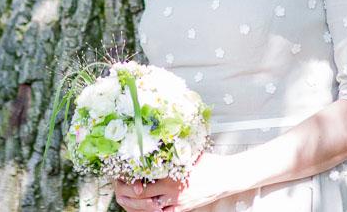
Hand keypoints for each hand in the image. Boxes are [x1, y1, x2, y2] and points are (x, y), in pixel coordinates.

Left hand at [114, 152, 235, 211]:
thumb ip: (169, 151)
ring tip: (128, 195)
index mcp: (171, 174)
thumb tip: (153, 142)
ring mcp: (176, 203)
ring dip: (136, 203)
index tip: (121, 172)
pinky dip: (150, 211)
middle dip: (128, 191)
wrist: (225, 177)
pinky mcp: (181, 210)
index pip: (142, 178)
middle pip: (141, 196)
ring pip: (148, 208)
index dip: (128, 177)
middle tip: (120, 184)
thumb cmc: (207, 162)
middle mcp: (172, 191)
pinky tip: (144, 205)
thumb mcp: (186, 152)